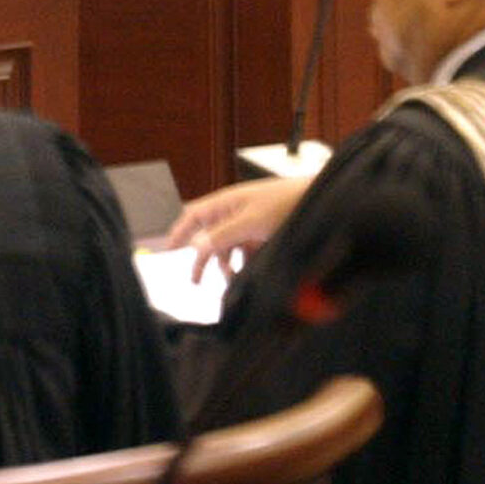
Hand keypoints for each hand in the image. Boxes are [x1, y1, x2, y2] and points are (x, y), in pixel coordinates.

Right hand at [164, 173, 315, 281]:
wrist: (316, 201)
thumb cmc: (283, 203)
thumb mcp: (250, 221)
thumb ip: (222, 235)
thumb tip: (196, 246)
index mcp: (225, 204)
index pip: (193, 215)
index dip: (180, 231)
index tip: (168, 250)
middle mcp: (233, 213)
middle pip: (209, 237)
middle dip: (203, 259)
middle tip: (196, 281)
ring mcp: (248, 224)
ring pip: (228, 247)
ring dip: (227, 264)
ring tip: (231, 280)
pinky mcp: (262, 234)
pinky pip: (245, 252)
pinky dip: (244, 264)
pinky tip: (247, 274)